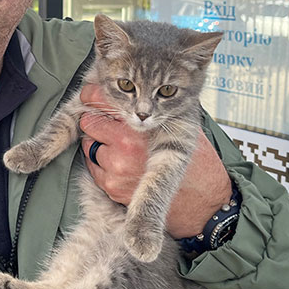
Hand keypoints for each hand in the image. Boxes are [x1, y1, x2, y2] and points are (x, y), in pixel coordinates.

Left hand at [79, 84, 232, 238]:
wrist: (199, 198)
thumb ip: (154, 104)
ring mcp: (114, 170)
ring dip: (98, 141)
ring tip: (119, 144)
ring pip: (89, 144)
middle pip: (89, 123)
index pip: (101, 102)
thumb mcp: (181, 120)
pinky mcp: (111, 188)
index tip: (90, 94)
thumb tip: (127, 90)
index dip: (92, 95)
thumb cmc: (193, 157)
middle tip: (109, 120)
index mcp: (139, 129)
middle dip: (96, 119)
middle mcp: (123, 150)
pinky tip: (120, 161)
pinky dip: (101, 160)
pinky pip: (93, 166)